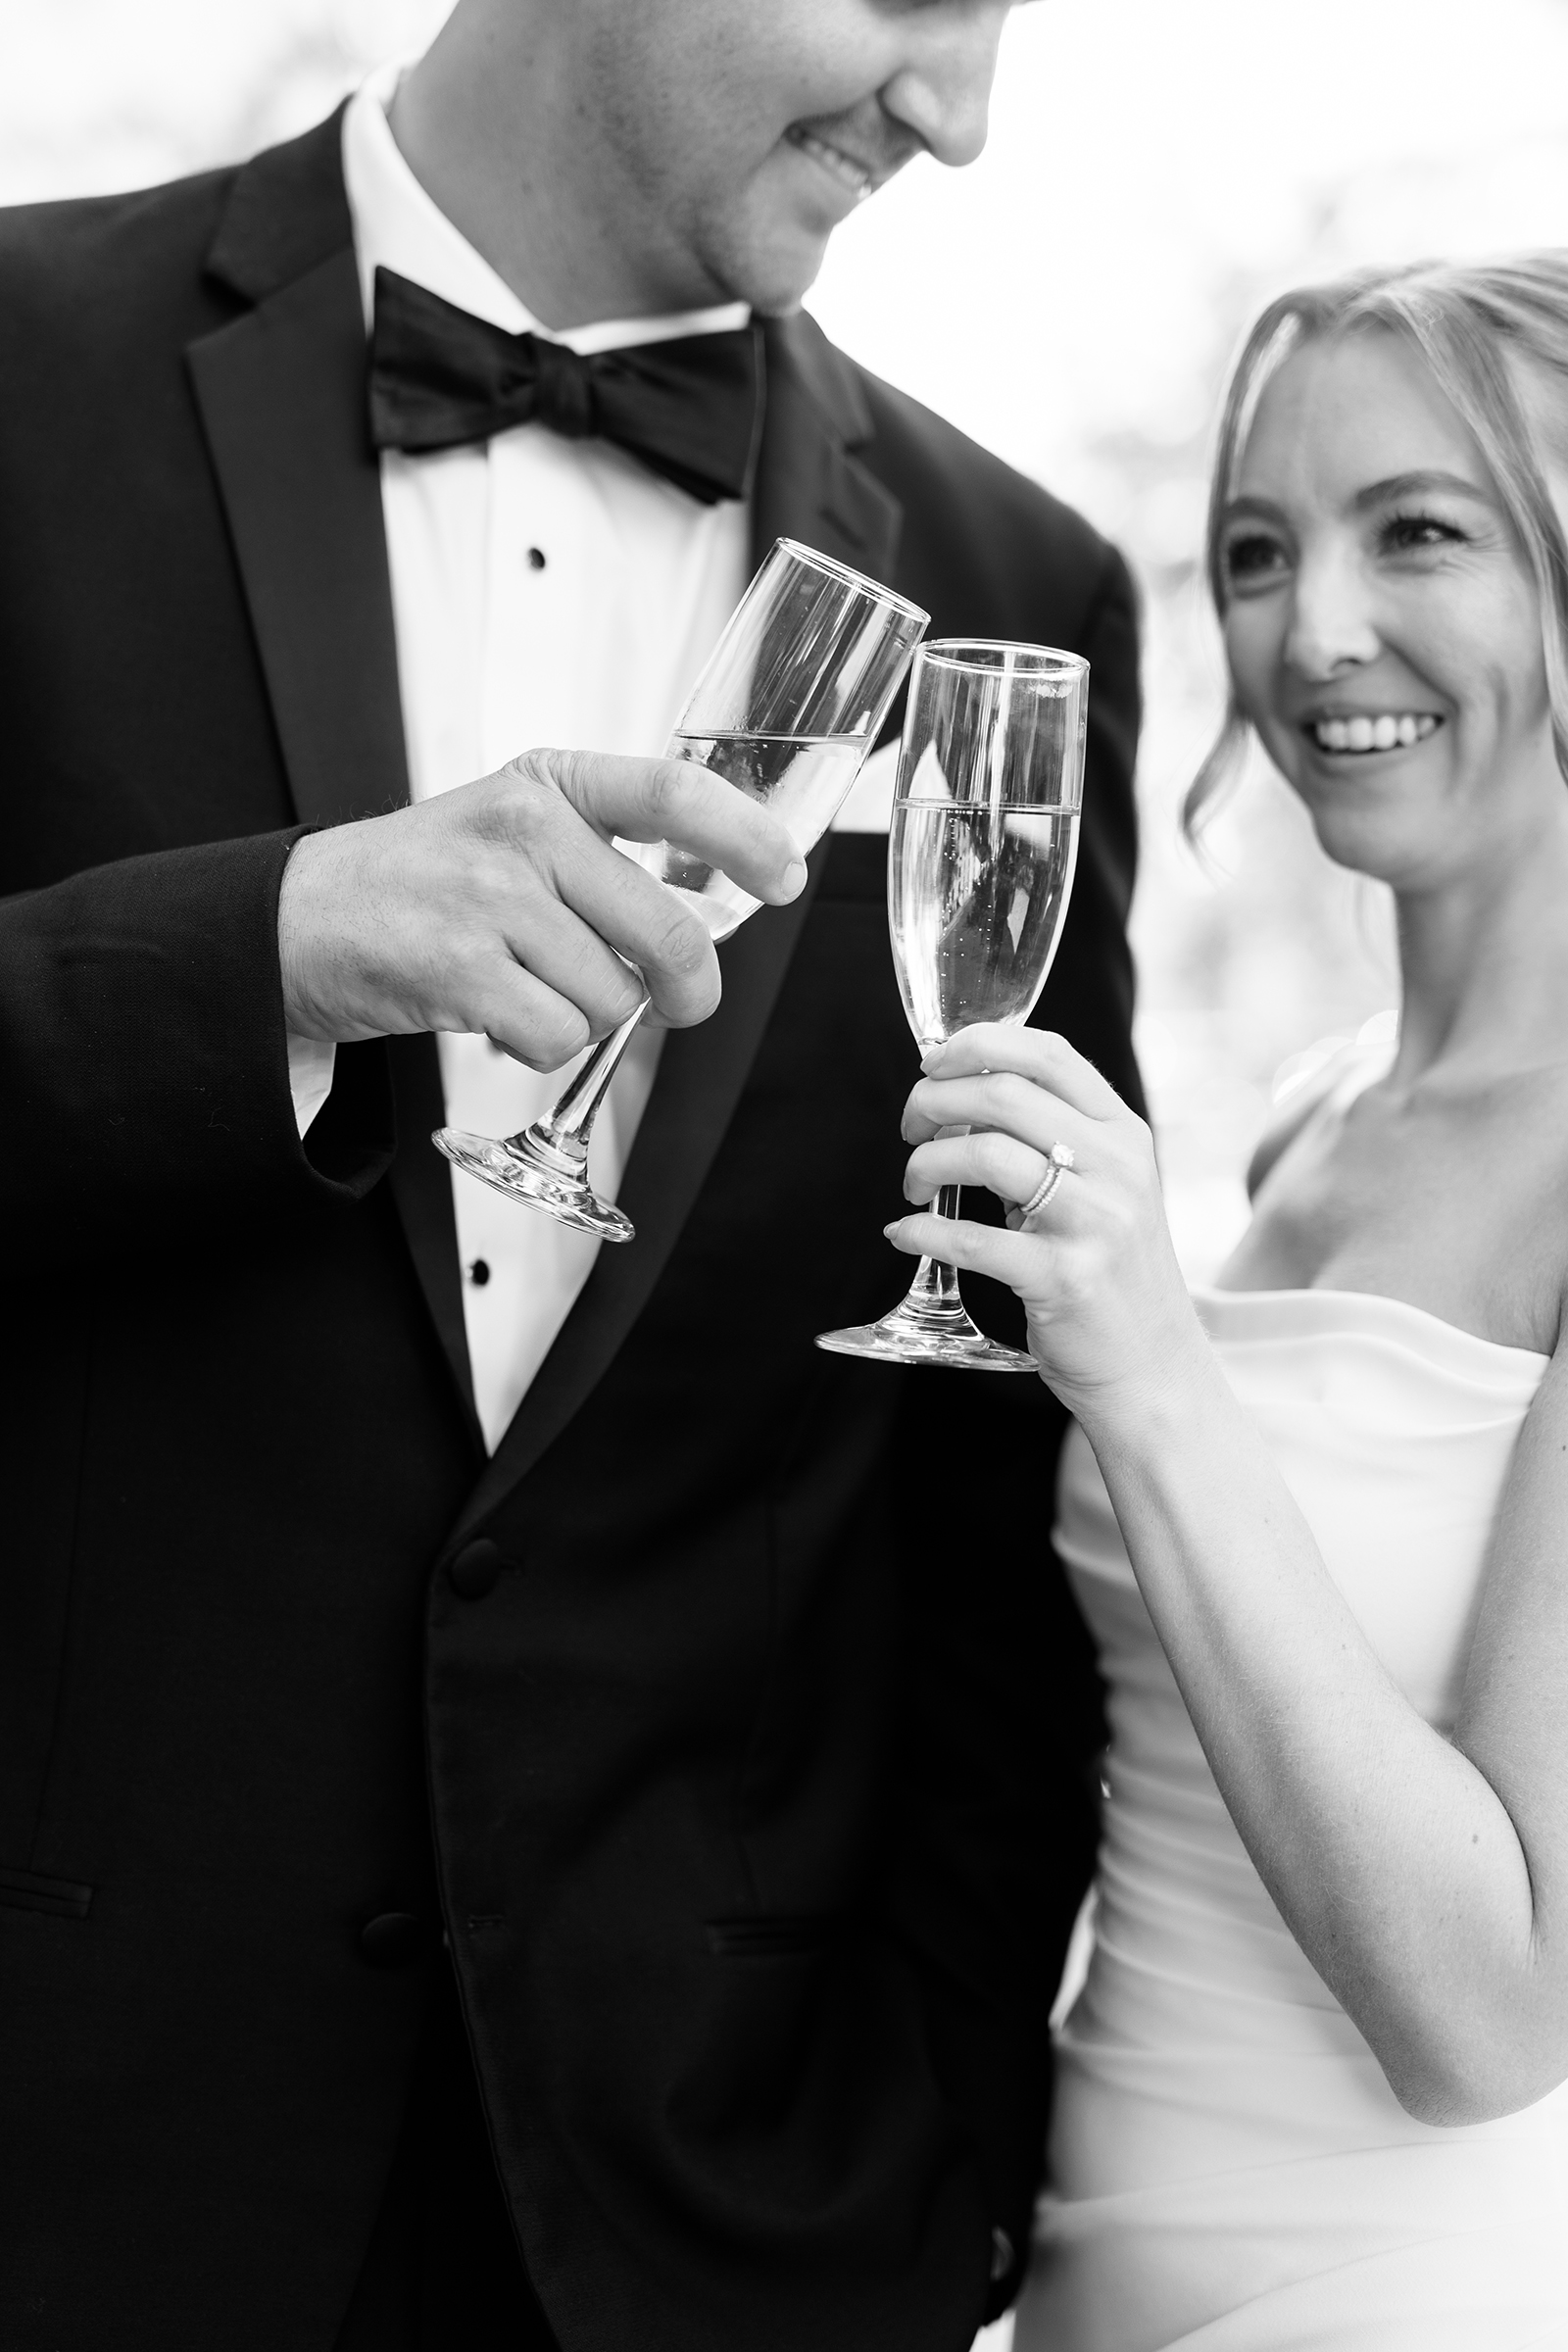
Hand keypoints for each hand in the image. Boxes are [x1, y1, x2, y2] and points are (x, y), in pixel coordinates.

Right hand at [277, 748, 806, 1067]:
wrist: (299, 920)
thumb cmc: (422, 882)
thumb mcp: (511, 828)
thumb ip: (602, 856)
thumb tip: (714, 915)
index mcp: (548, 784)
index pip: (672, 794)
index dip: (745, 838)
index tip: (786, 875)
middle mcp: (524, 830)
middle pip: (666, 932)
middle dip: (689, 991)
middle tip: (679, 1005)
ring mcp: (491, 900)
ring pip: (612, 998)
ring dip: (586, 1017)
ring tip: (530, 989)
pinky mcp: (459, 969)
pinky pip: (557, 1037)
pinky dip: (539, 1047)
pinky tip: (499, 1016)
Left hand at [885, 1025, 1204, 1420]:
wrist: (1153, 1366)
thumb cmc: (1111, 1271)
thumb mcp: (1105, 1188)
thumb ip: (1052, 1139)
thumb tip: (961, 1100)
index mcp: (1123, 1132)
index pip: (1046, 1053)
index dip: (976, 1045)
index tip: (934, 1065)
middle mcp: (1117, 1167)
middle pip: (1004, 1094)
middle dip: (934, 1101)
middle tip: (911, 1128)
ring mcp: (1095, 1223)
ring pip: (985, 1155)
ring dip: (926, 1163)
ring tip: (915, 1185)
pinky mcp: (1065, 1279)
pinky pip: (972, 1240)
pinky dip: (922, 1231)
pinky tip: (905, 1232)